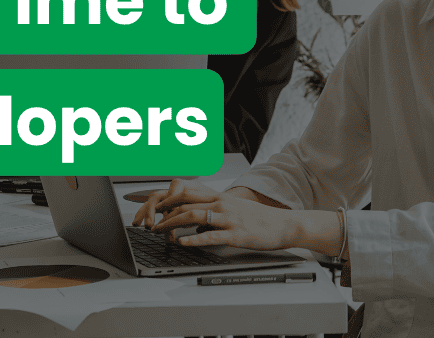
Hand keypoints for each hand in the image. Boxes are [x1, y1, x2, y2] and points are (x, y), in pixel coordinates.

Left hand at [131, 180, 294, 250]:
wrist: (284, 224)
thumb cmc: (259, 219)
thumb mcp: (234, 210)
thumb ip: (214, 213)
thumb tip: (195, 223)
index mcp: (220, 197)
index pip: (188, 193)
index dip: (167, 198)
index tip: (153, 206)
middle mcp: (222, 204)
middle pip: (185, 202)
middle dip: (164, 211)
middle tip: (149, 220)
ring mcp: (228, 218)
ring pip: (194, 215)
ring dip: (172, 223)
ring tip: (158, 231)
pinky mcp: (235, 234)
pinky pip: (211, 235)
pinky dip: (193, 238)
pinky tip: (182, 242)